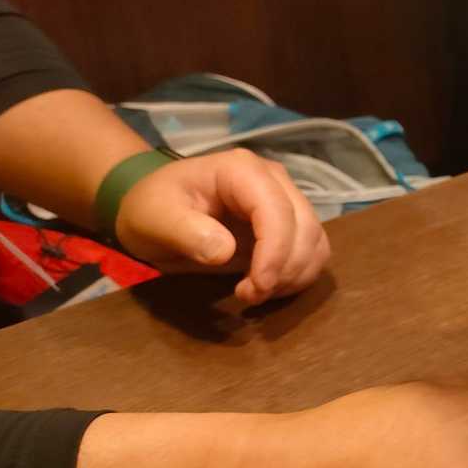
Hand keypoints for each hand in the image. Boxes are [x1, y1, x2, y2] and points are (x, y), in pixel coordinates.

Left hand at [115, 148, 329, 304]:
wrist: (155, 207)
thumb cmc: (152, 208)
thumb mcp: (155, 219)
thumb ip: (186, 232)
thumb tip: (225, 252)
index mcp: (241, 170)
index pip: (277, 211)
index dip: (275, 253)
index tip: (255, 288)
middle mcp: (274, 179)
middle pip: (305, 226)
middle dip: (285, 269)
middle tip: (248, 296)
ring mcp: (286, 199)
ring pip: (315, 241)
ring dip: (295, 275)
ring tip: (256, 292)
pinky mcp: (290, 222)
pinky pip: (312, 251)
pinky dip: (298, 275)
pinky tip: (268, 287)